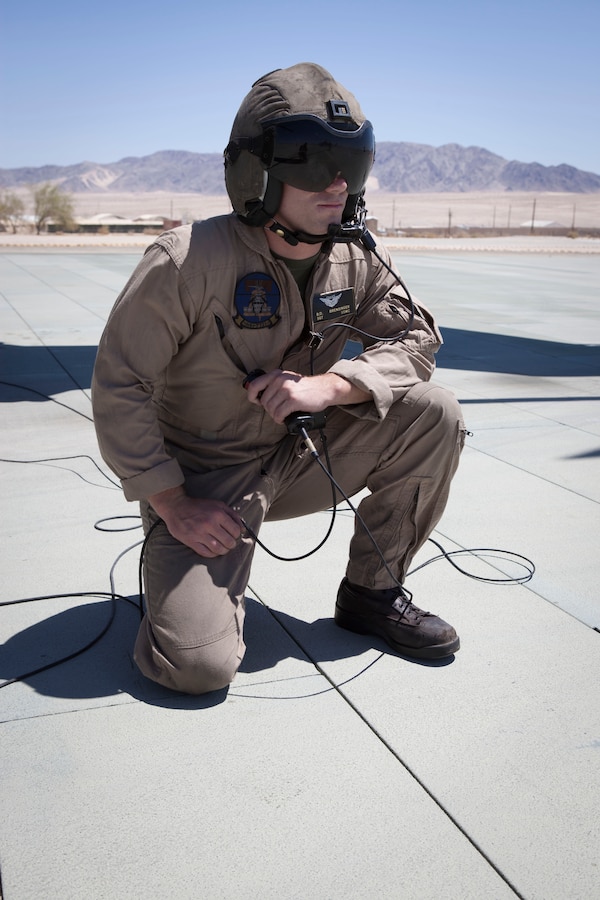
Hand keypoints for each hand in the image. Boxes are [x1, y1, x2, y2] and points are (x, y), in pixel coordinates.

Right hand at [148, 486, 241, 556]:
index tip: (233, 535)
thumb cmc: (199, 506)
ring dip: (223, 551)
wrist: (176, 507)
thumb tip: (243, 529)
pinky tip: (213, 550)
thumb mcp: (218, 505)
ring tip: (223, 548)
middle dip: (231, 544)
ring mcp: (199, 534)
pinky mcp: (191, 541)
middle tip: (229, 543)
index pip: (235, 531)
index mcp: (218, 514)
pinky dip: (213, 554)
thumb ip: (232, 515)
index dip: (237, 535)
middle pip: (229, 542)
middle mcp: (209, 524)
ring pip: (219, 549)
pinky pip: (206, 553)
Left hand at [245, 369, 368, 423]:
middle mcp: (280, 380)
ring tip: (282, 415)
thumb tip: (259, 397)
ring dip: (275, 415)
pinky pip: (279, 414)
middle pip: (264, 401)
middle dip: (269, 409)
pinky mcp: (293, 400)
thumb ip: (275, 384)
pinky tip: (284, 418)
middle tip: (278, 410)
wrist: (325, 389)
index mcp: (277, 375)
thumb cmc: (306, 387)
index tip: (257, 402)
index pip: (255, 385)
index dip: (252, 396)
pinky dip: (280, 419)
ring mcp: (286, 390)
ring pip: (270, 409)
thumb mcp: (288, 379)